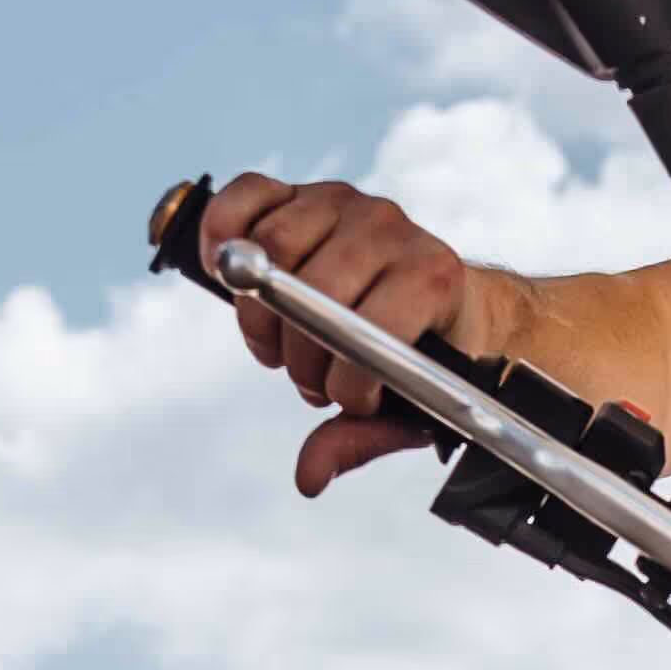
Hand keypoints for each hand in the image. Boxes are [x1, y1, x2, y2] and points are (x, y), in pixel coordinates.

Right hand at [199, 173, 484, 496]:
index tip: (352, 398)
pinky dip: (221, 230)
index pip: (364, 331)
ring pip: (269, 252)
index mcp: (431, 277)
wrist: (450, 300)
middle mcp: (391, 229)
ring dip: (259, 315)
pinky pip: (246, 196)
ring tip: (279, 343)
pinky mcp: (306, 192)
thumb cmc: (427, 355)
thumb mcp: (410, 405)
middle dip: (298, 356)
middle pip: (305, 292)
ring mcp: (347, 203)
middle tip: (308, 377)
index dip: (345, 382)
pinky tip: (220, 267)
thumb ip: (360, 437)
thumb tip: (307, 477)